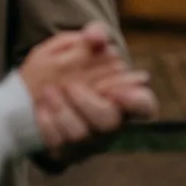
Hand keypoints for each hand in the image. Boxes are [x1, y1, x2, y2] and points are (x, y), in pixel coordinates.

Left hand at [20, 22, 154, 162]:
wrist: (44, 89)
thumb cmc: (76, 67)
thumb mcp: (85, 45)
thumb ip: (95, 34)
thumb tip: (95, 36)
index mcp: (125, 98)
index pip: (145, 105)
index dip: (137, 101)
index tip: (118, 89)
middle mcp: (112, 124)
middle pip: (110, 122)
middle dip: (89, 104)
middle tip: (71, 86)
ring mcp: (90, 141)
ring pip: (81, 136)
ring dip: (63, 112)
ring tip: (48, 92)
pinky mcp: (67, 151)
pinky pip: (58, 145)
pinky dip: (48, 125)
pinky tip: (40, 108)